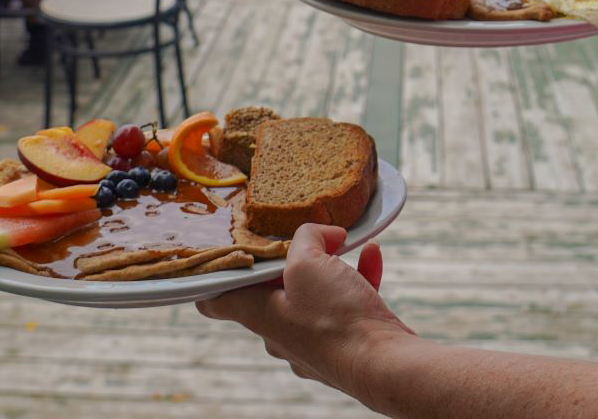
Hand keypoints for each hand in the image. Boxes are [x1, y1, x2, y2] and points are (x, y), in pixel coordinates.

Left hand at [197, 224, 409, 391]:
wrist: (383, 364)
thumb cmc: (335, 319)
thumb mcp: (309, 261)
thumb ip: (307, 237)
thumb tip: (323, 234)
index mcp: (259, 314)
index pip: (216, 301)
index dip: (215, 278)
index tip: (223, 256)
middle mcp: (281, 334)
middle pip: (272, 292)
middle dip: (290, 262)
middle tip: (305, 239)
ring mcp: (313, 344)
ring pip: (315, 296)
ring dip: (331, 266)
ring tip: (346, 243)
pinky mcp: (345, 345)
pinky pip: (345, 307)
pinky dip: (357, 280)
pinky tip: (372, 256)